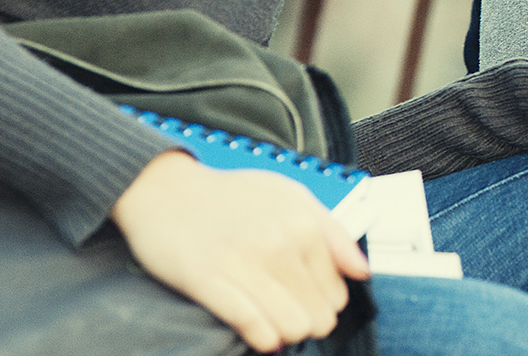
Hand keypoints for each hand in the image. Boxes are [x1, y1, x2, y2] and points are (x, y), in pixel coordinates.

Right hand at [110, 150, 369, 351]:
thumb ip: (333, 233)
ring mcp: (243, 262)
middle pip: (318, 316)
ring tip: (272, 322)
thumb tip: (362, 271)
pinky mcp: (207, 279)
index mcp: (304, 225)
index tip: (306, 301)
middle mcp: (279, 244)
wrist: (165, 190)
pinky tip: (258, 334)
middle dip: (306, 322)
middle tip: (287, 313)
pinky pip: (251, 325)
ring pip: (292, 327)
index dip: (323, 305)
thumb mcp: (292, 197)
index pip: (337, 294)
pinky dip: (261, 337)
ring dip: (285, 333)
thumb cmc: (230, 196)